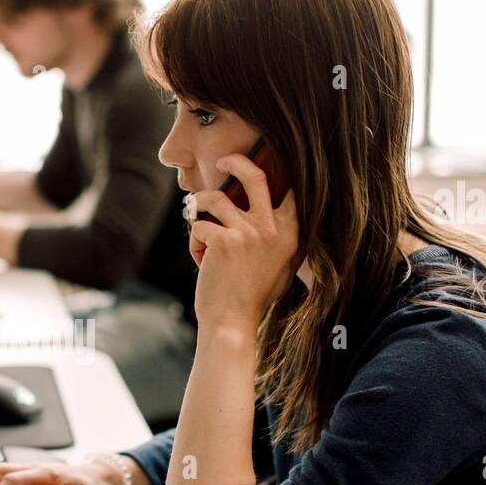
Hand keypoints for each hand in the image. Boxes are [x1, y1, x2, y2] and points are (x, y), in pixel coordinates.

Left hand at [186, 154, 299, 333]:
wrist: (232, 323)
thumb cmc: (252, 297)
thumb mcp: (281, 266)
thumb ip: (279, 239)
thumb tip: (270, 211)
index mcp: (291, 233)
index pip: (290, 189)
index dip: (277, 171)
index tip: (260, 163)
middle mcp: (272, 228)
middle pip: (254, 175)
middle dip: (235, 162)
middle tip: (221, 162)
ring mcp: (248, 232)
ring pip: (214, 199)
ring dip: (198, 207)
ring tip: (194, 219)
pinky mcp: (223, 240)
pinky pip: (199, 226)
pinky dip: (195, 242)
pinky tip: (201, 262)